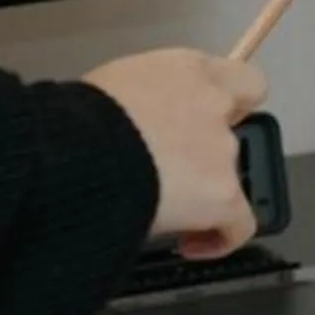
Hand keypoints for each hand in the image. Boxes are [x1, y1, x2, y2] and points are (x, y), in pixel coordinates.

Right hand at [83, 49, 268, 258]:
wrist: (76, 152)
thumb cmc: (72, 119)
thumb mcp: (111, 88)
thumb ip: (145, 101)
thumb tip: (139, 124)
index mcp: (187, 69)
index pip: (241, 81)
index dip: (232, 106)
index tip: (210, 124)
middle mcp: (214, 104)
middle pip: (229, 134)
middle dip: (204, 156)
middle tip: (169, 175)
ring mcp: (222, 150)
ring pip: (227, 178)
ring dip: (202, 192)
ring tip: (162, 210)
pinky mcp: (224, 195)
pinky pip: (238, 225)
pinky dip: (221, 237)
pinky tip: (191, 245)